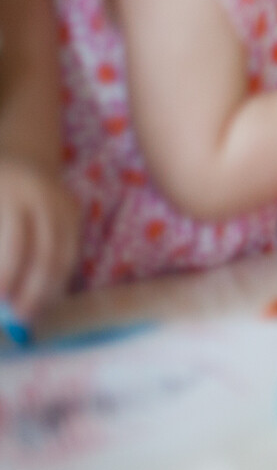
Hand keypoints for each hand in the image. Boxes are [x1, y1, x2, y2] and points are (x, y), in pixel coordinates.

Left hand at [0, 158, 77, 317]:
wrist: (20, 151)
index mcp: (10, 193)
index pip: (14, 243)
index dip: (8, 273)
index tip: (0, 300)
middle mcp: (42, 197)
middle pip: (45, 253)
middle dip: (32, 290)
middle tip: (19, 318)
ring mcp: (64, 204)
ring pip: (63, 255)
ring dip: (49, 289)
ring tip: (31, 315)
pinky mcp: (76, 211)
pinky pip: (72, 250)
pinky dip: (60, 276)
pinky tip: (45, 295)